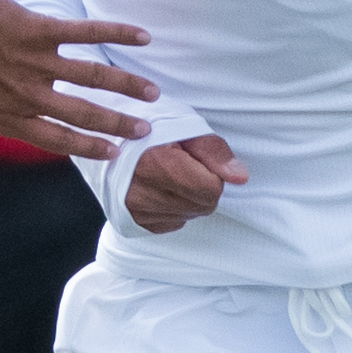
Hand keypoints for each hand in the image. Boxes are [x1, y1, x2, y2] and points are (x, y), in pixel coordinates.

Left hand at [0, 0, 155, 186]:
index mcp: (10, 117)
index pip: (58, 139)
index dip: (88, 146)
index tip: (114, 152)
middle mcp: (30, 94)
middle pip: (84, 113)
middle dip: (118, 122)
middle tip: (147, 129)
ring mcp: (37, 61)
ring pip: (93, 76)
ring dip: (126, 85)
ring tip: (153, 93)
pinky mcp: (39, 30)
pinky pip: (84, 32)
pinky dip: (115, 32)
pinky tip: (142, 36)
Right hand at [122, 133, 247, 233]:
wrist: (111, 138)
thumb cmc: (150, 129)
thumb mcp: (186, 129)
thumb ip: (215, 153)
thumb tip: (240, 178)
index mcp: (157, 166)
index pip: (211, 190)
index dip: (210, 173)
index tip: (194, 160)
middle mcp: (142, 194)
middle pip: (202, 206)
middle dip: (201, 188)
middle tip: (182, 167)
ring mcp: (134, 211)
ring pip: (188, 216)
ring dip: (187, 199)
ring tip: (168, 177)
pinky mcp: (131, 221)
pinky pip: (171, 223)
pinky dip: (172, 209)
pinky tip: (160, 190)